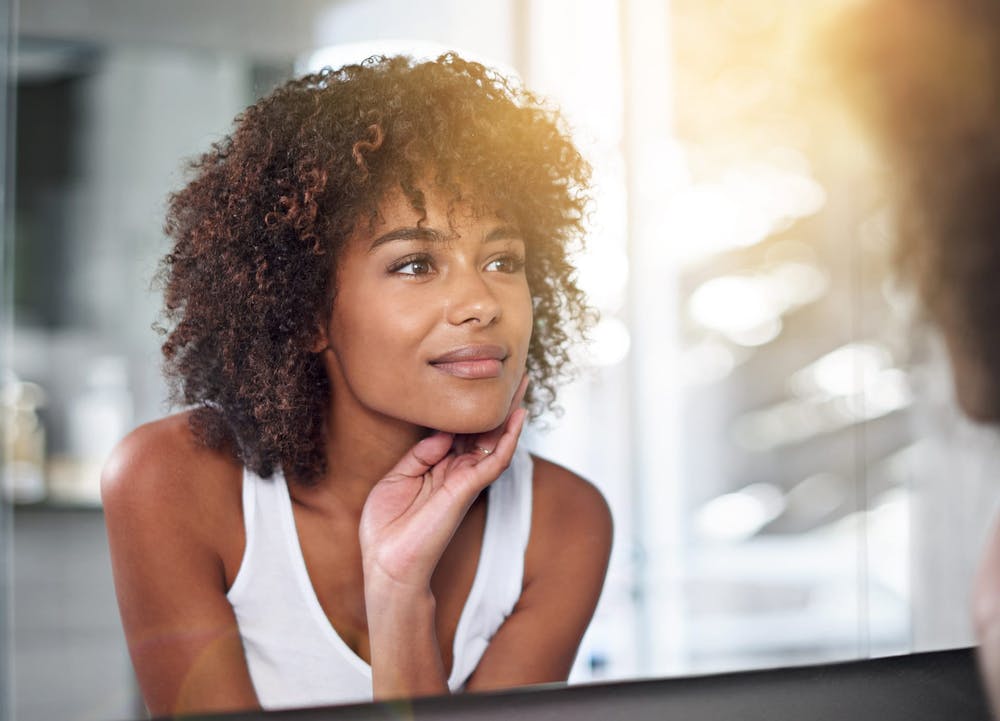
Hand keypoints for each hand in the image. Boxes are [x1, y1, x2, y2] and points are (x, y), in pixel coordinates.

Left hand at [359, 375, 528, 593]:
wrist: (386, 563)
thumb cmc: (387, 527)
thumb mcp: (396, 479)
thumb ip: (421, 454)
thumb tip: (443, 432)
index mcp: (437, 468)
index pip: (459, 431)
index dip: (469, 407)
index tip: (475, 380)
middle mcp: (456, 472)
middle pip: (483, 431)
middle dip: (497, 404)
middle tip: (513, 375)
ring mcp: (464, 480)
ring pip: (495, 441)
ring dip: (510, 413)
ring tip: (522, 385)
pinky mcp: (467, 489)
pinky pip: (494, 460)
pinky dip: (508, 438)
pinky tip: (518, 416)